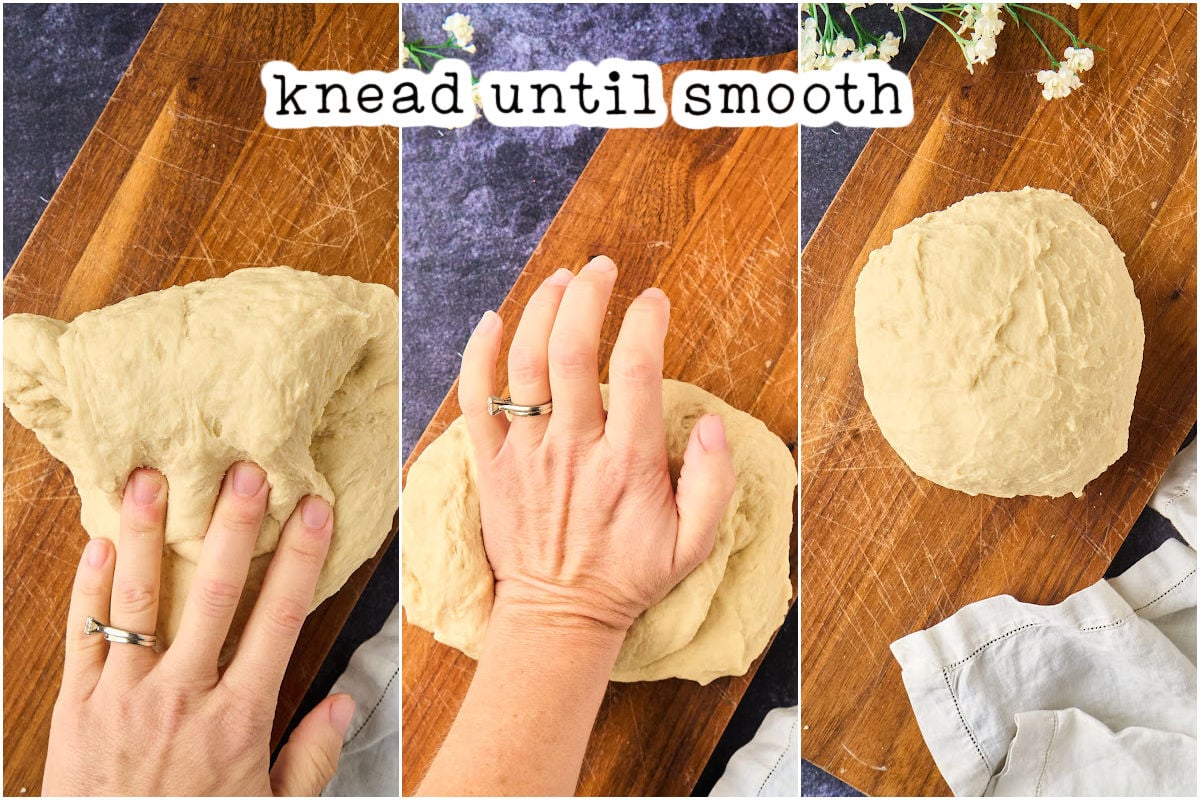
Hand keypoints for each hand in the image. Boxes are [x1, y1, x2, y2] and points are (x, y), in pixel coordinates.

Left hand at [43, 463, 353, 795]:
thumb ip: (312, 758)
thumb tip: (345, 702)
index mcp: (238, 718)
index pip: (278, 620)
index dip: (300, 559)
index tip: (315, 510)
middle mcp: (182, 696)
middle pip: (214, 595)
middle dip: (234, 528)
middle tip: (244, 471)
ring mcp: (123, 698)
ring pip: (138, 602)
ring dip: (146, 535)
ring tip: (150, 479)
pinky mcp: (75, 709)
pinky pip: (83, 636)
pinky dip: (90, 587)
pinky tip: (99, 544)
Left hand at [457, 255, 735, 633]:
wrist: (559, 615)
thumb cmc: (629, 574)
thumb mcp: (695, 543)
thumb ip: (713, 481)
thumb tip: (710, 421)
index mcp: (627, 464)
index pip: (639, 371)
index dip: (647, 323)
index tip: (655, 301)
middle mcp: (574, 449)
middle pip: (574, 351)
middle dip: (589, 296)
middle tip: (602, 268)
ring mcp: (527, 455)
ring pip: (525, 363)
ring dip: (541, 310)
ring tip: (561, 280)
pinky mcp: (491, 465)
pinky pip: (475, 399)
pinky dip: (477, 354)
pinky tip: (493, 319)